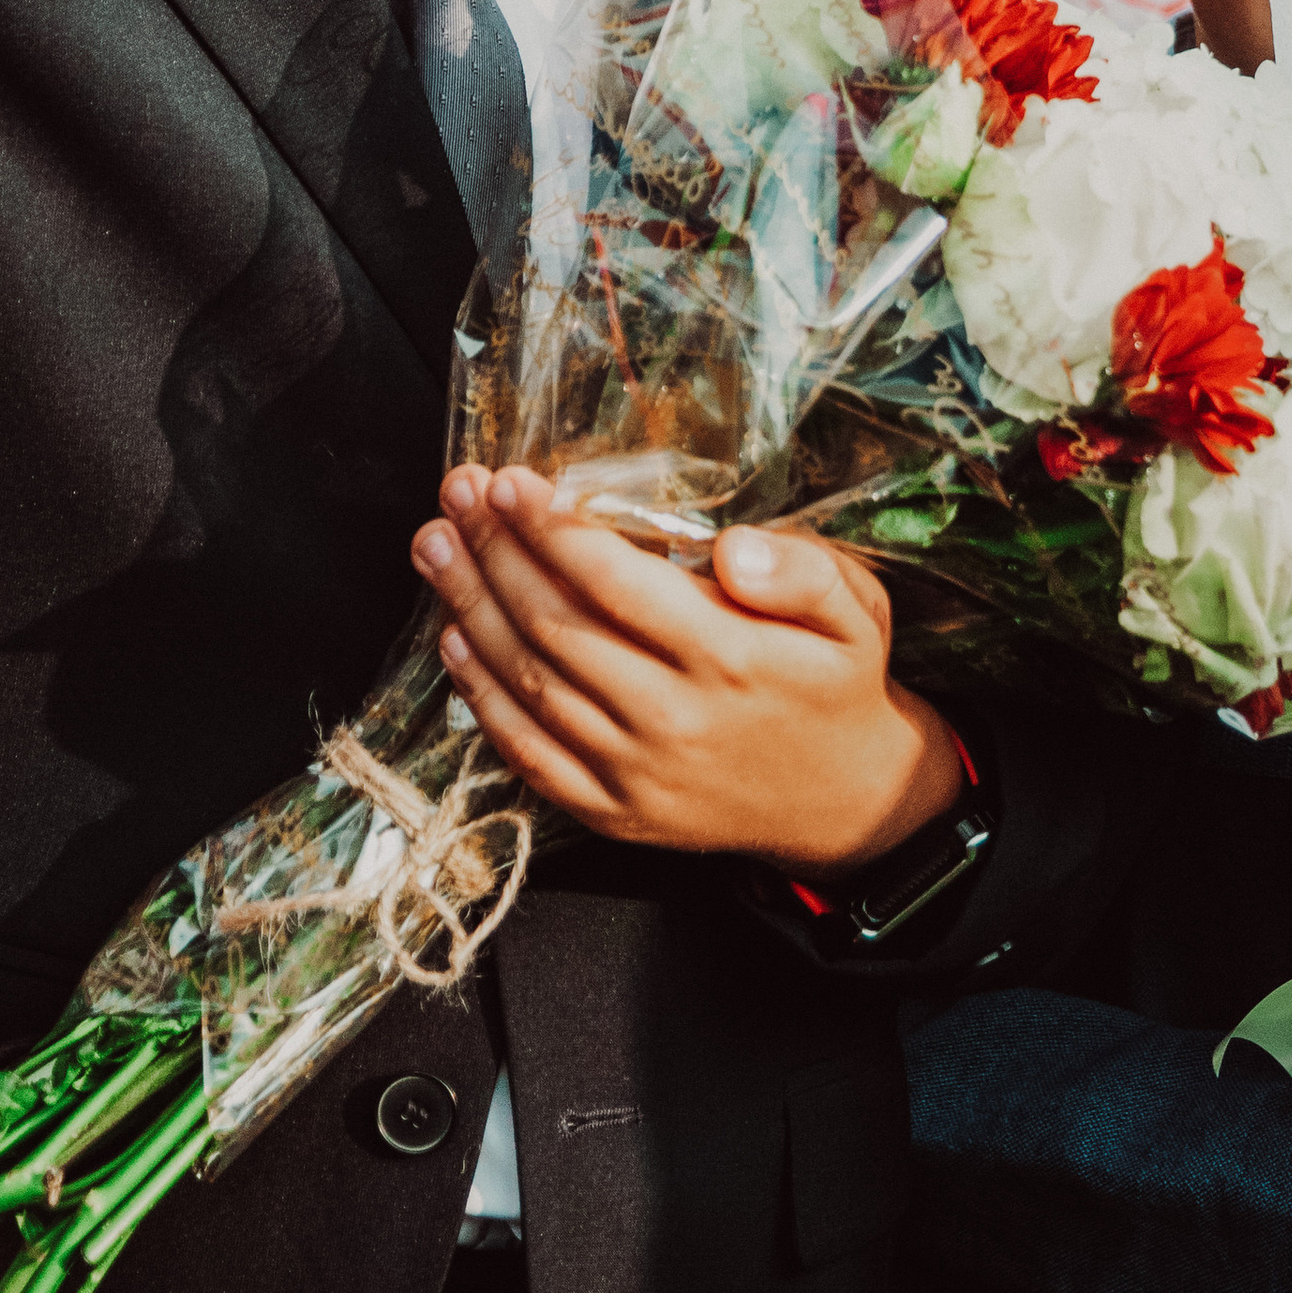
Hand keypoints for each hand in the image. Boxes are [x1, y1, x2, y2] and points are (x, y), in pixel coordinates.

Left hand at [411, 463, 963, 873]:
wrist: (846, 802)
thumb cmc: (838, 683)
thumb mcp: (856, 610)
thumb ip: (802, 572)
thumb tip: (734, 548)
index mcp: (729, 659)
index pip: (616, 583)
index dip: (552, 530)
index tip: (506, 481)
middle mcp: (675, 719)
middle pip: (557, 627)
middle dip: (494, 553)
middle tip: (454, 494)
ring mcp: (638, 773)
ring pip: (532, 685)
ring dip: (471, 611)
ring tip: (435, 547)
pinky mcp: (616, 811)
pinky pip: (531, 755)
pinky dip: (484, 700)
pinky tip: (455, 641)